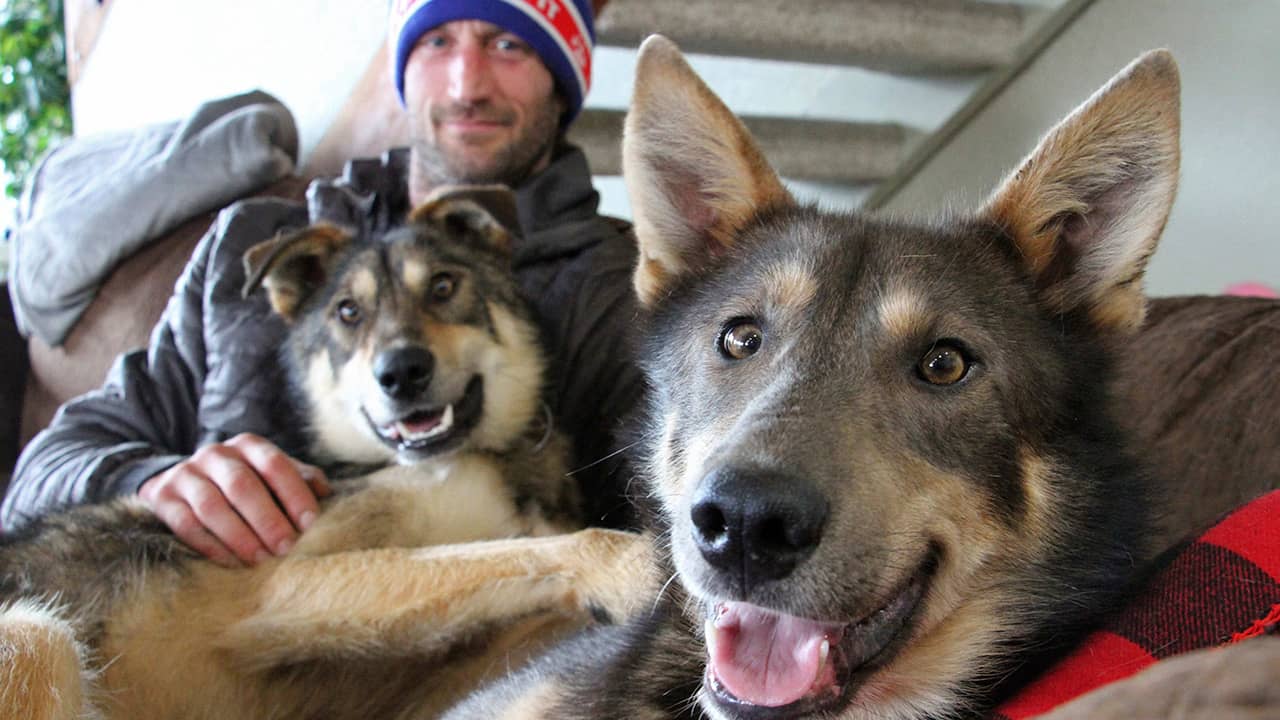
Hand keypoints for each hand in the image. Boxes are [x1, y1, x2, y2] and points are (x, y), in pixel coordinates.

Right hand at [139, 433, 330, 566]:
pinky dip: (212, 547)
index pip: (275, 465)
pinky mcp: (163, 498)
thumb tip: (327, 494)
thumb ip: (300, 479)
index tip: (310, 523)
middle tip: (286, 548)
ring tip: (262, 560)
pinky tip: (233, 563)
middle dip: (267, 519)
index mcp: (249, 446)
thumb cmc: (244, 482)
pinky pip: (188, 525)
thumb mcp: (271, 475)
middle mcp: (215, 454)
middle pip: (242, 486)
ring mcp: (186, 474)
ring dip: (240, 536)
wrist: (182, 481)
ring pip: (212, 506)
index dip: (294, 494)